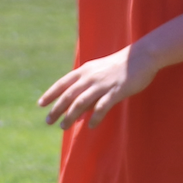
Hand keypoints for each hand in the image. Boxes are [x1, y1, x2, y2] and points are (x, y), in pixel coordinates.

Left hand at [38, 43, 158, 130]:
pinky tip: (91, 126)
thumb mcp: (98, 71)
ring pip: (81, 102)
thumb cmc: (119, 66)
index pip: (62, 83)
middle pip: (68, 95)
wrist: (141, 56)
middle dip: (56, 109)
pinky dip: (95, 117)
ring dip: (70, 116)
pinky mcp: (116, 90)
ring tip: (63, 126)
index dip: (51, 94)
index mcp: (84, 71)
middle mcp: (90, 77)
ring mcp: (102, 84)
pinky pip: (102, 106)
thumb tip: (78, 108)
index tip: (40, 104)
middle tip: (48, 121)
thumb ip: (87, 87)